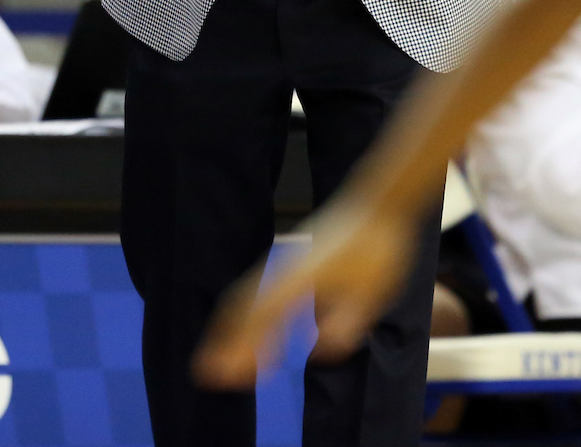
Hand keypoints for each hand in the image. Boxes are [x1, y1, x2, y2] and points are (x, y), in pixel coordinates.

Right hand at [193, 194, 418, 388]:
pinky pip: (256, 288)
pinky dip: (243, 311)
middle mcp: (285, 270)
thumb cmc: (374, 251)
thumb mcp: (369, 296)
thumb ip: (343, 327)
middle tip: (206, 373)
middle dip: (223, 341)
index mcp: (302, 279)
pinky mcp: (291, 260)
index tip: (223, 373)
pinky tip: (245, 325)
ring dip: (228, 327)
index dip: (241, 348)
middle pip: (244, 307)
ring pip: (246, 296)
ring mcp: (285, 262)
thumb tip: (318, 353)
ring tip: (215, 354)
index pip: (263, 319)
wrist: (374, 206)